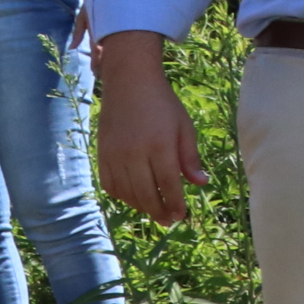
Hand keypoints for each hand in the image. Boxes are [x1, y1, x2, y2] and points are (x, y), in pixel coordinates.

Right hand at [93, 32, 208, 225]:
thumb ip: (190, 157)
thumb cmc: (163, 104)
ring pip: (127, 193)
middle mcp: (135, 153)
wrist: (130, 82)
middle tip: (168, 220)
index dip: (175, 203)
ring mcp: (115, 155)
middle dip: (159, 211)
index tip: (181, 215)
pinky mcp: (102, 154)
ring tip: (154, 211)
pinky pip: (110, 184)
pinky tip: (134, 198)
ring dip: (141, 206)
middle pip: (146, 194)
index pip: (169, 184)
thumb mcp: (184, 127)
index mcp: (160, 146)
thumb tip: (201, 183)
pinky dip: (122, 196)